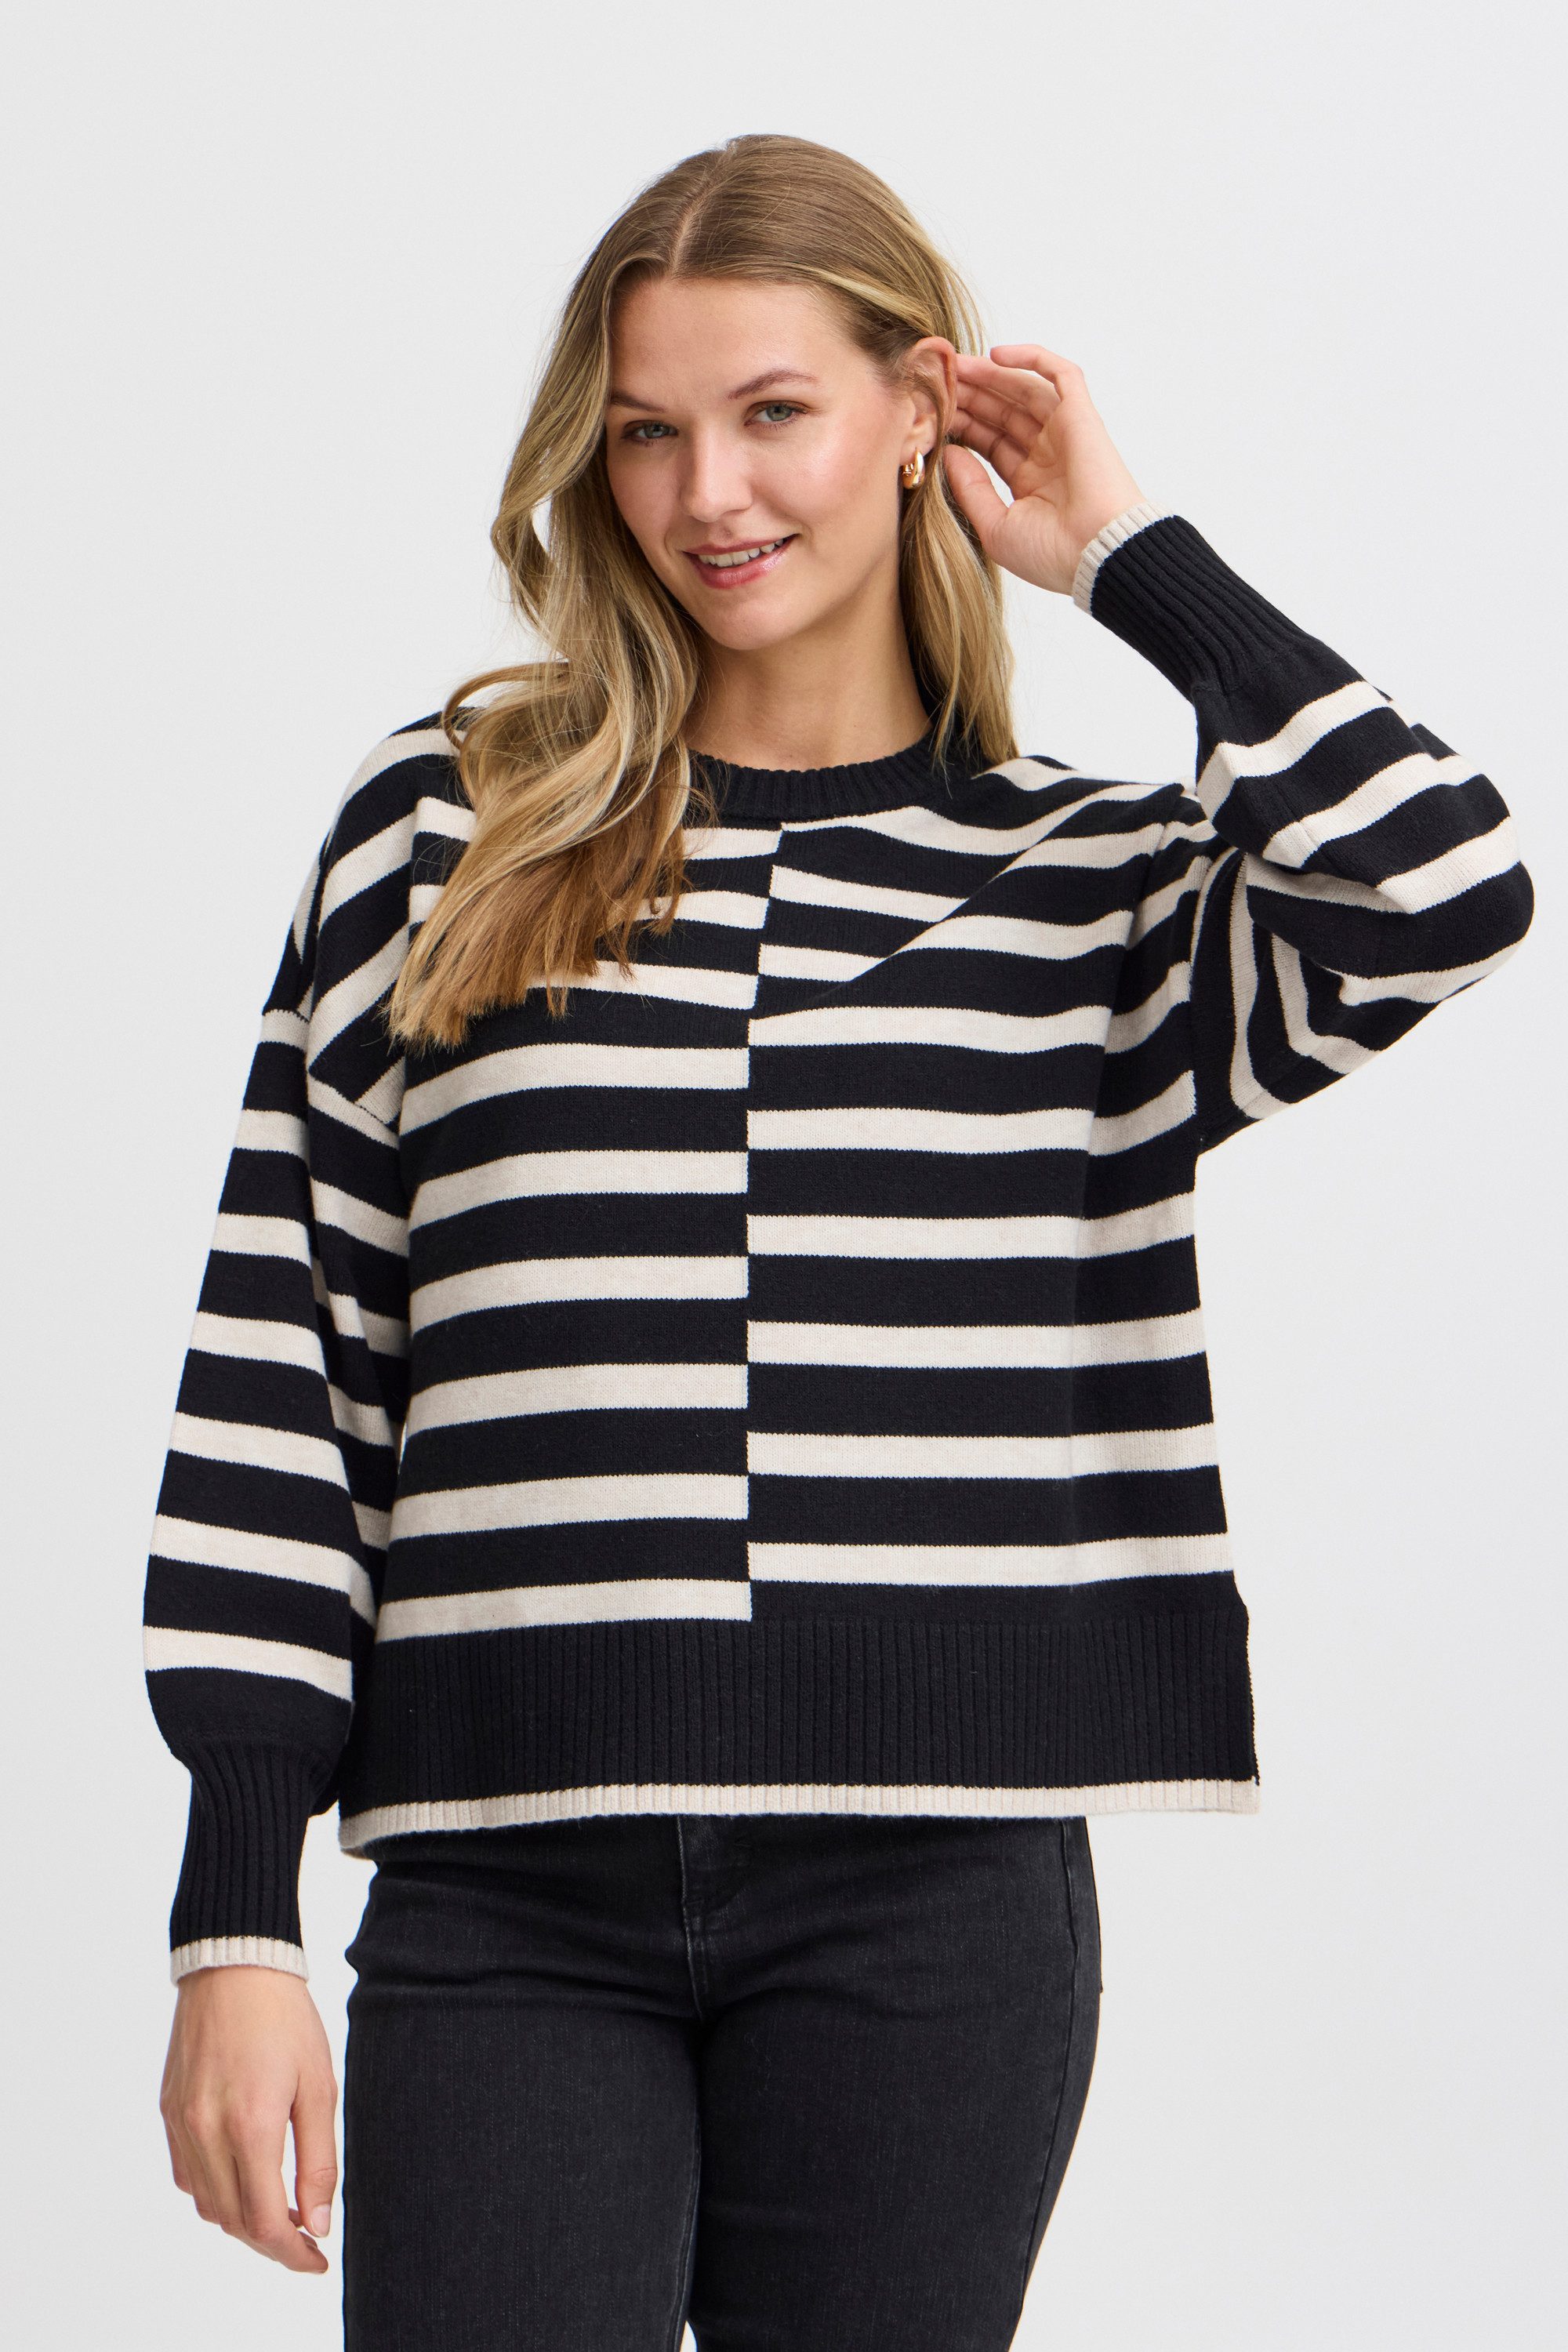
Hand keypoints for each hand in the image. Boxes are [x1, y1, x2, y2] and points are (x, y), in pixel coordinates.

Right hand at [160, 1965, 337, 2272]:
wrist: (235, 1964)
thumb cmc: (286, 2019)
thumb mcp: (319, 2086)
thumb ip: (318, 2160)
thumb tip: (317, 2222)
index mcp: (249, 2126)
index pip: (264, 2222)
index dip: (292, 2252)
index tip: (318, 2259)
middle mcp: (206, 2131)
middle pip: (233, 2222)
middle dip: (271, 2242)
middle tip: (305, 2239)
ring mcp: (181, 2122)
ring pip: (206, 2203)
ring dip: (242, 2220)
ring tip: (280, 2209)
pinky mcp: (169, 2110)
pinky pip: (188, 2173)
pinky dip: (215, 2190)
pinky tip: (244, 2176)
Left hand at [941, 345, 1145, 596]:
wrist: (1096, 554)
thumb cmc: (1051, 554)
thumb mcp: (996, 527)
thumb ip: (971, 489)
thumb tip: (950, 453)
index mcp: (1029, 483)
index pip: (988, 442)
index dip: (961, 424)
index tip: (930, 413)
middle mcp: (1047, 454)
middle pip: (1002, 413)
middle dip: (969, 396)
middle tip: (936, 380)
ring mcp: (1066, 433)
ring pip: (1022, 390)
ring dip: (989, 376)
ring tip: (954, 365)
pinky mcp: (1083, 415)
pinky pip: (1060, 374)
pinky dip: (1032, 358)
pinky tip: (995, 355)